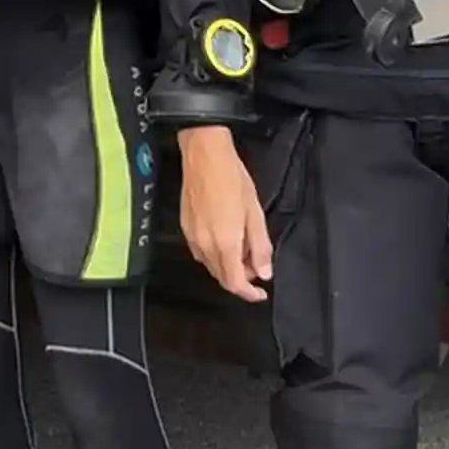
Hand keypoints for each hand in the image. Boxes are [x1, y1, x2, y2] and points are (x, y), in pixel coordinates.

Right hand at [177, 126, 271, 302]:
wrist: (205, 155)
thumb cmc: (232, 178)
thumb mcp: (255, 213)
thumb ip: (260, 246)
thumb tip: (263, 272)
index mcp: (225, 243)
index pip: (234, 283)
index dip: (249, 293)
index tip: (260, 292)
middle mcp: (205, 244)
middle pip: (221, 277)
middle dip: (240, 278)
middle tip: (256, 263)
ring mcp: (192, 236)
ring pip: (210, 265)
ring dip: (227, 266)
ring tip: (242, 248)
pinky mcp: (185, 226)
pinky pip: (200, 252)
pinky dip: (215, 255)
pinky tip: (225, 238)